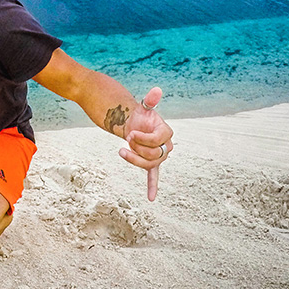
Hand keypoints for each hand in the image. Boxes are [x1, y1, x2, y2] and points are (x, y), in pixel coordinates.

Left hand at [118, 86, 172, 200]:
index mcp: (166, 132)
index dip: (143, 138)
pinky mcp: (150, 163)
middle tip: (126, 139)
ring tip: (122, 150)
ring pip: (149, 164)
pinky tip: (150, 198)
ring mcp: (158, 156)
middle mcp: (166, 146)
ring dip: (134, 159)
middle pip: (154, 154)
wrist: (133, 123)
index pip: (158, 141)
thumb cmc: (140, 115)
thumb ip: (150, 100)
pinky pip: (153, 176)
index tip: (130, 133)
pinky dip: (152, 186)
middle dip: (138, 148)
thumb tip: (156, 90)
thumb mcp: (143, 106)